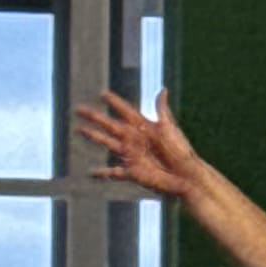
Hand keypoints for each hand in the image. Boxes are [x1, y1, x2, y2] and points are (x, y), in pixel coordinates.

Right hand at [74, 89, 204, 201]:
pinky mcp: (132, 172)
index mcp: (143, 127)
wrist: (186, 175)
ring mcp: (132, 155)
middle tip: (79, 109)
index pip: (125, 111)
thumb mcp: (169, 128)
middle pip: (110, 125)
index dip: (115, 103)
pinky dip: (102, 173)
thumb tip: (163, 90)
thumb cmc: (181, 151)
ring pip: (107, 144)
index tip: (102, 94)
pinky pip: (113, 172)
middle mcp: (134, 140)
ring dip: (93, 137)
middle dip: (94, 117)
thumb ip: (162, 110)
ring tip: (80, 129)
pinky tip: (91, 173)